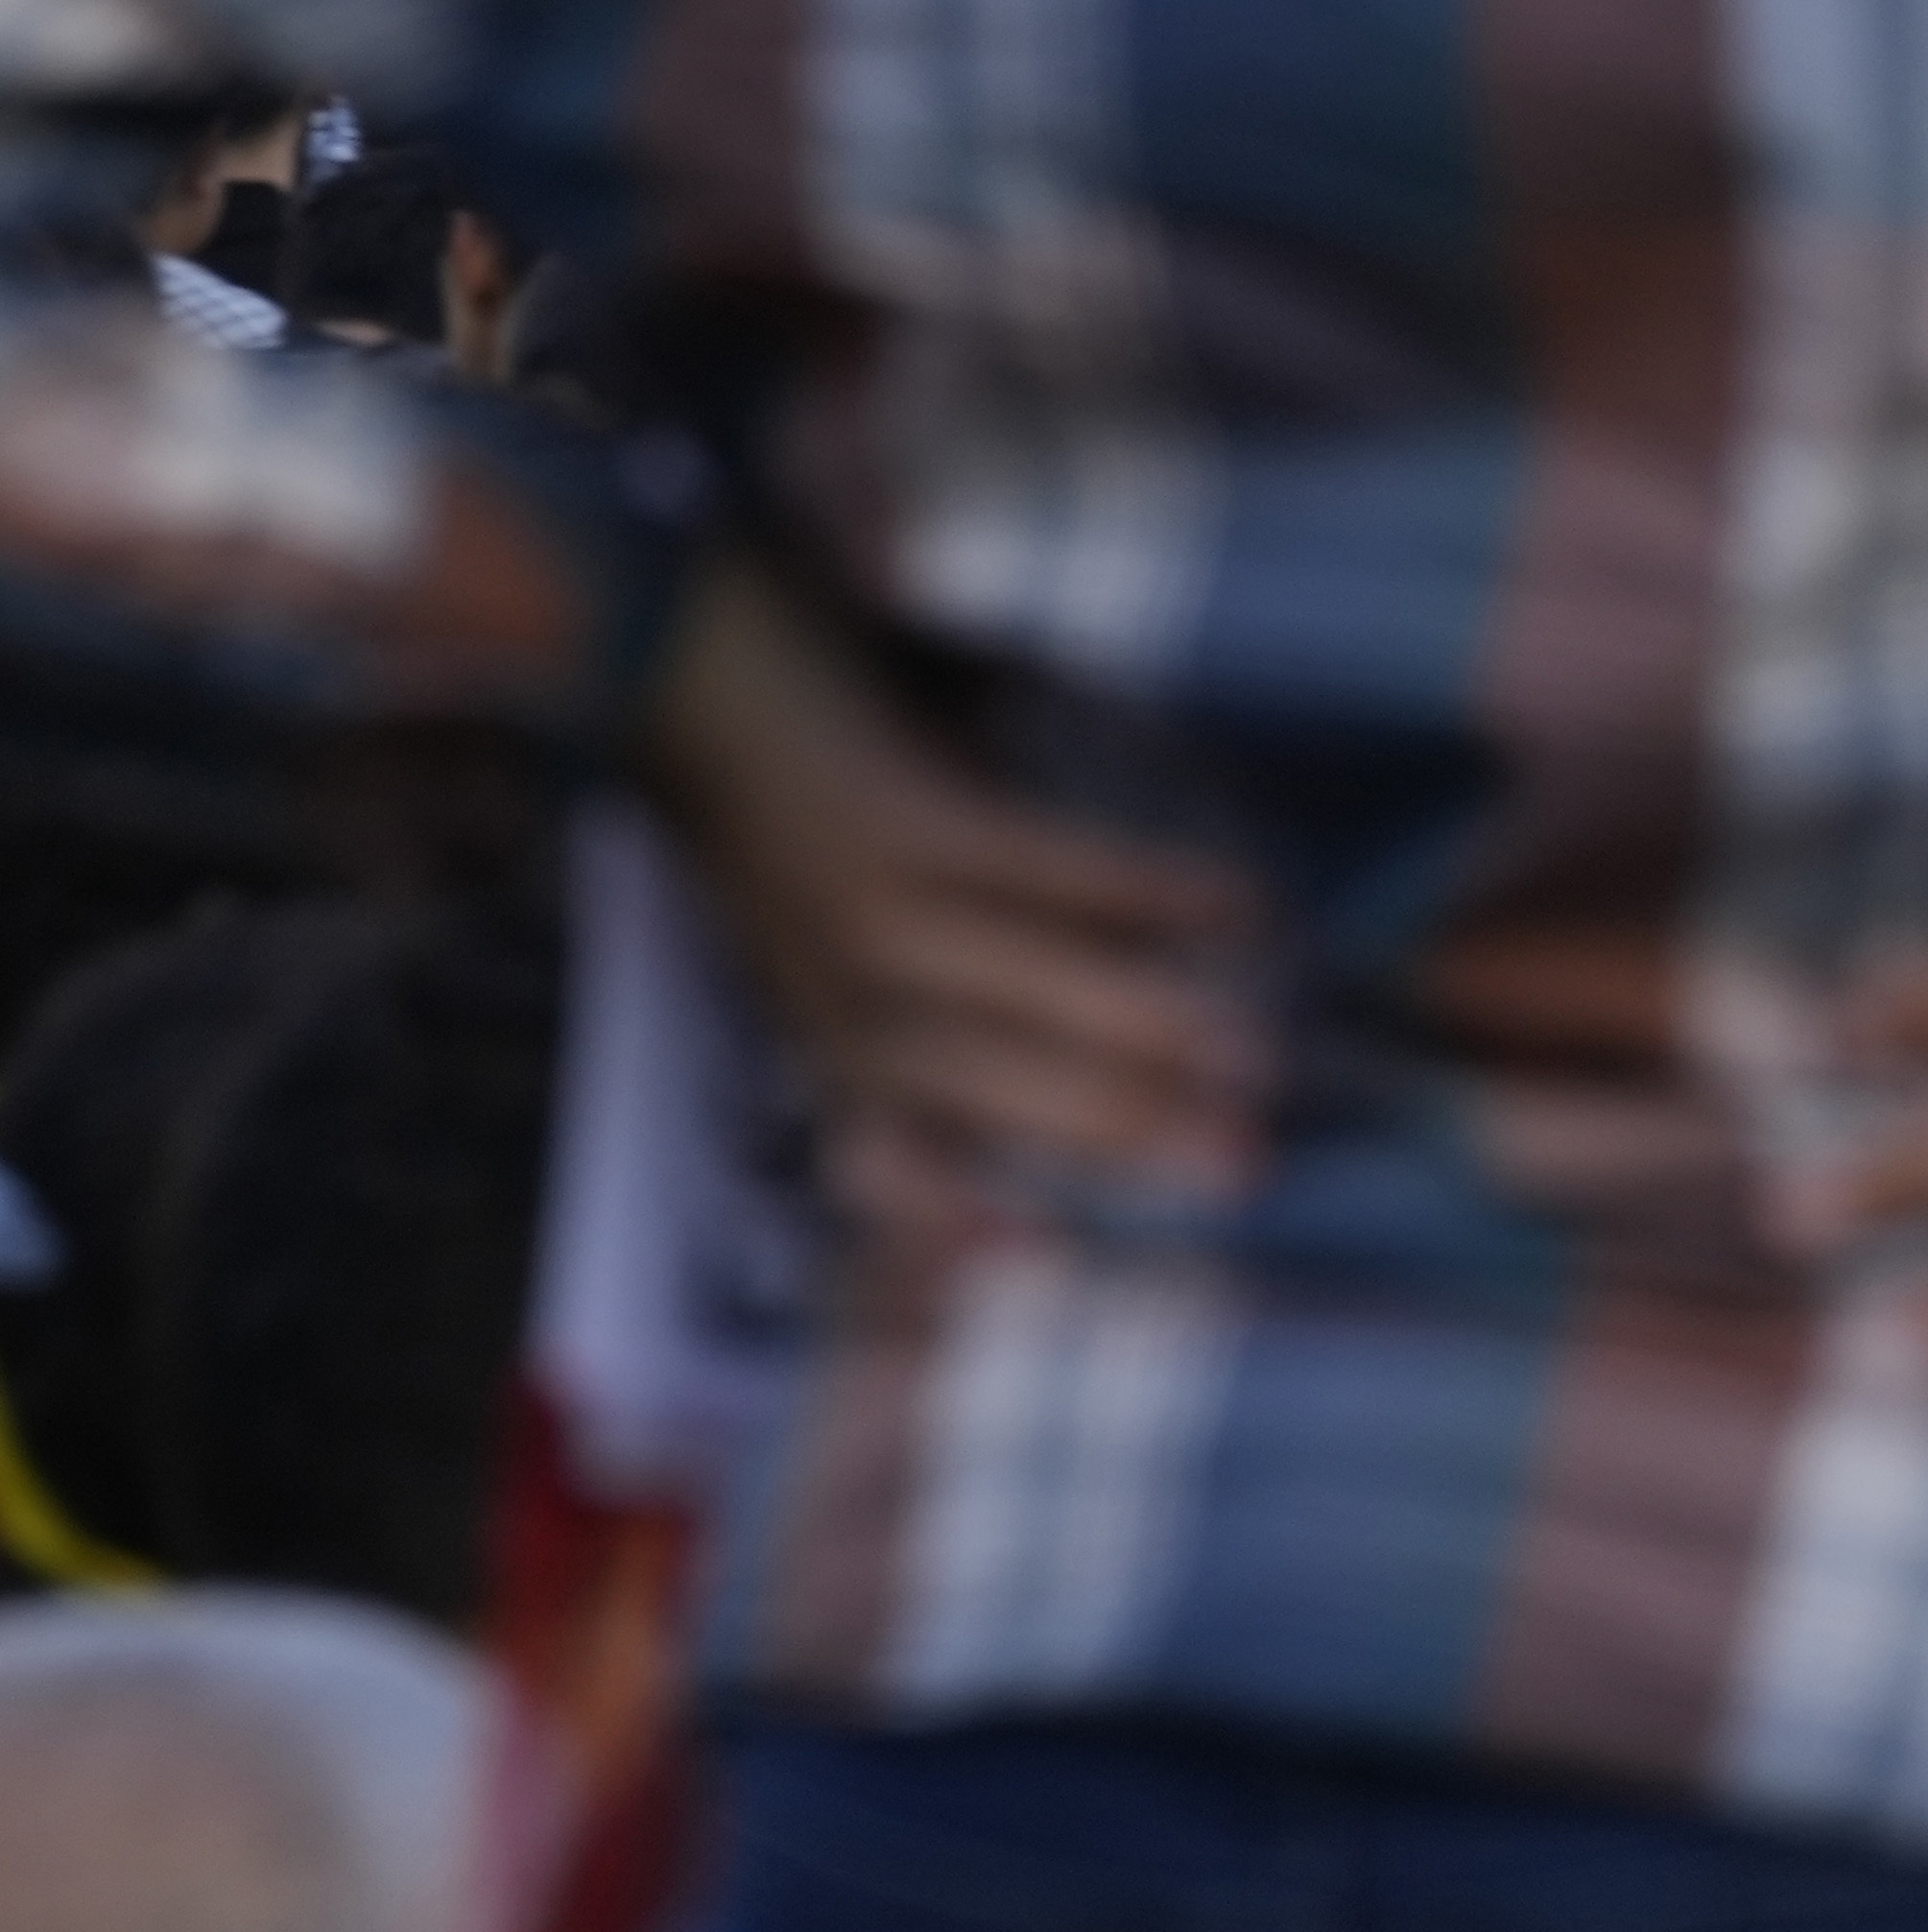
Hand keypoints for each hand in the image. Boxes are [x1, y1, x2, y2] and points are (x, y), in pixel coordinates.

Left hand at [643, 558, 1264, 1237]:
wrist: (676, 667)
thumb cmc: (772, 796)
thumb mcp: (811, 919)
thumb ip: (911, 984)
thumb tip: (1089, 1035)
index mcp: (816, 1024)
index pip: (888, 1151)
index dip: (965, 1220)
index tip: (1060, 1264)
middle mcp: (836, 988)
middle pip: (990, 1086)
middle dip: (1122, 1129)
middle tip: (1241, 1161)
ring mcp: (870, 904)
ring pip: (1021, 993)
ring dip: (1143, 1026)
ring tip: (1247, 1055)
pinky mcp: (910, 817)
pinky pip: (1051, 870)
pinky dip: (1150, 892)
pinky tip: (1235, 906)